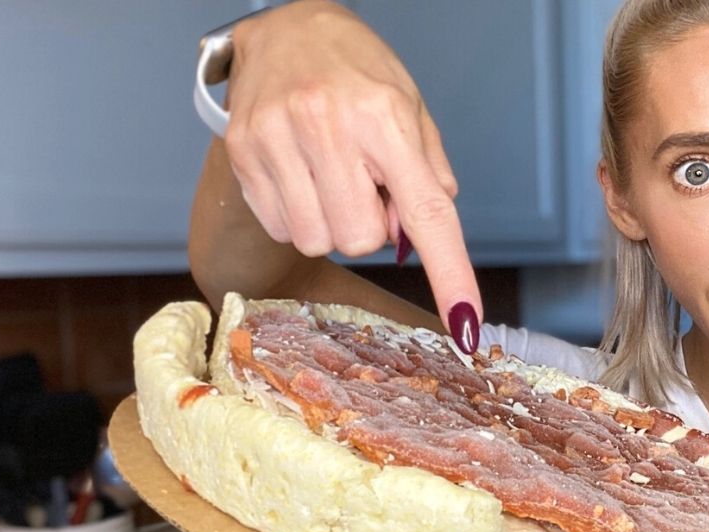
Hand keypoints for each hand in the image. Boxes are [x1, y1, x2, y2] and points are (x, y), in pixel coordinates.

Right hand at [224, 1, 481, 338]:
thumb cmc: (357, 72)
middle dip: (369, 225)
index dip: (450, 273)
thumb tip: (415, 239)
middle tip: (362, 181)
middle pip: (361, 240)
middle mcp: (327, 124)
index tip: (466, 324)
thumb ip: (426, 175)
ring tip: (328, 172)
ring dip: (330, 221)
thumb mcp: (411, 109)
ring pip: (317, 239)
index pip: (426, 211)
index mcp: (383, 116)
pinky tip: (298, 172)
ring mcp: (277, 138)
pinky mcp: (243, 152)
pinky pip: (280, 227)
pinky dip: (296, 213)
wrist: (285, 26)